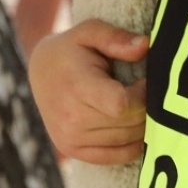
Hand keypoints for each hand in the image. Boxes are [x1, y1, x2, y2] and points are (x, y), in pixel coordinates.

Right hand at [28, 19, 149, 164]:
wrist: (41, 71)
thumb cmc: (72, 49)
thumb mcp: (91, 31)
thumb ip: (117, 38)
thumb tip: (145, 46)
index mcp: (77, 86)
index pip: (121, 105)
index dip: (142, 95)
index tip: (145, 81)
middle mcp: (71, 118)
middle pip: (128, 123)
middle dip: (146, 107)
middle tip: (143, 91)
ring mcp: (71, 138)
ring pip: (128, 140)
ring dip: (141, 124)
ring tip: (135, 103)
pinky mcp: (73, 150)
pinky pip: (118, 156)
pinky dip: (133, 143)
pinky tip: (133, 124)